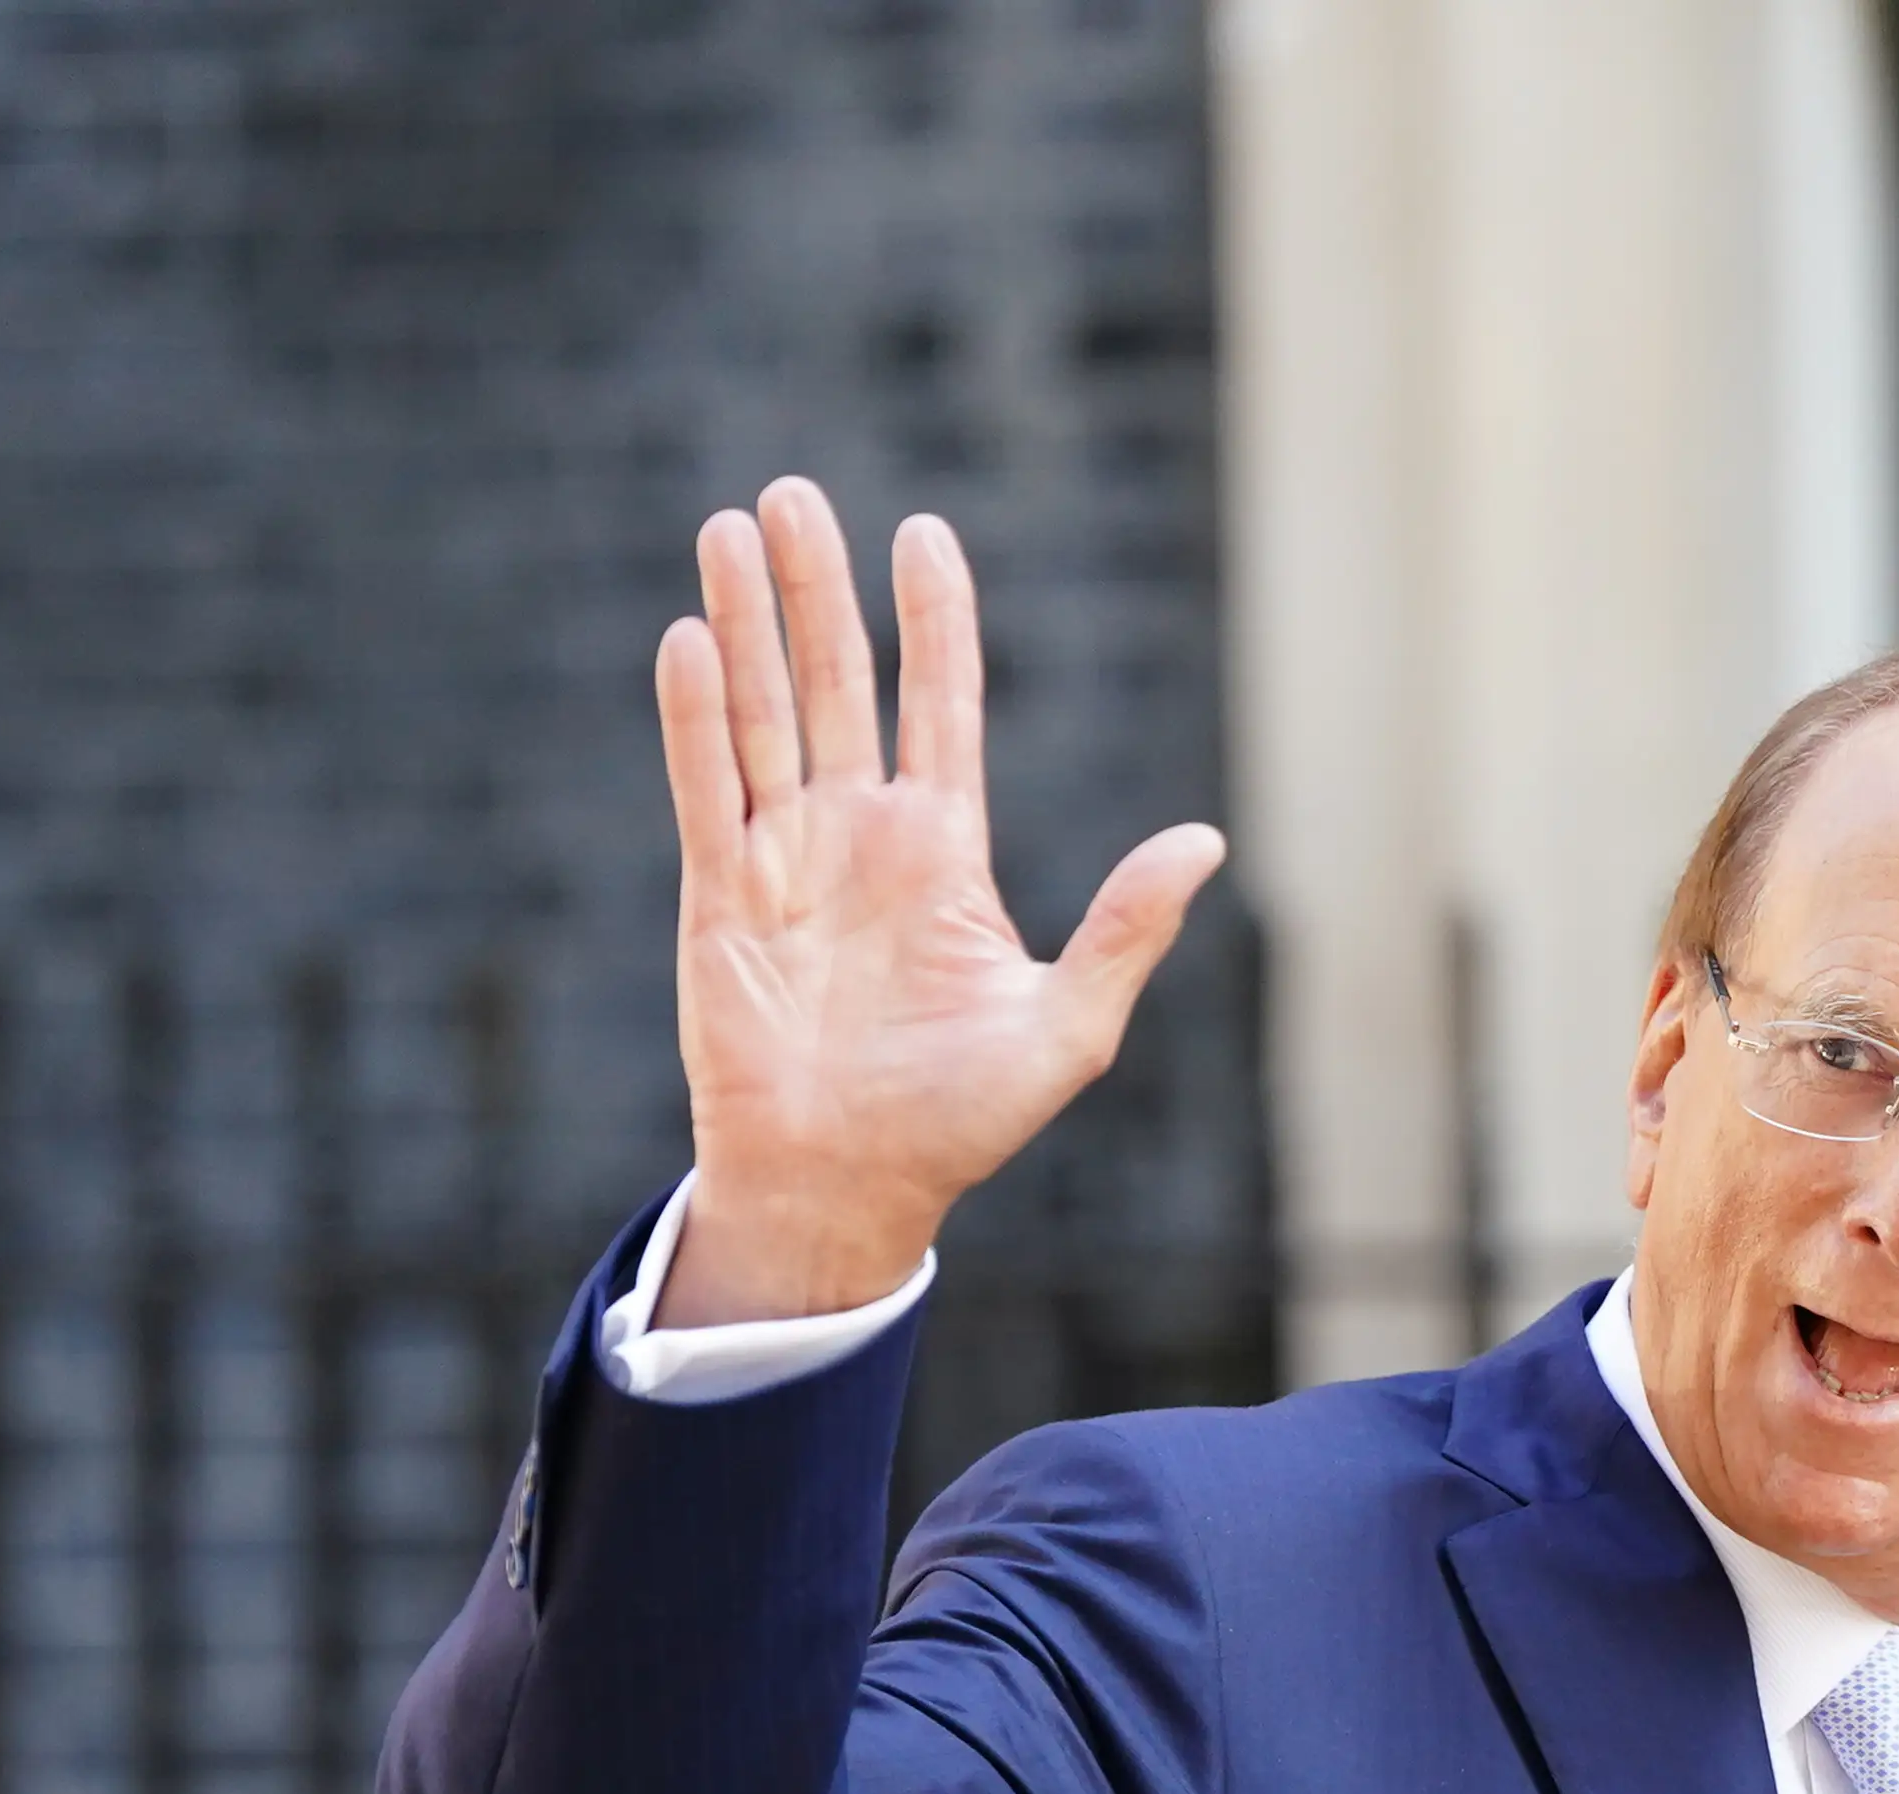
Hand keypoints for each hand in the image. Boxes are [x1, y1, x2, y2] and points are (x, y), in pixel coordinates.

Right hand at [655, 477, 1227, 1324]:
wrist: (850, 1193)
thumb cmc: (958, 1123)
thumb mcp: (1066, 1026)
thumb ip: (1125, 928)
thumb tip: (1206, 839)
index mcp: (941, 853)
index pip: (941, 707)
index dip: (934, 621)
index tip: (923, 532)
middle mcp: (857, 838)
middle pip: (837, 685)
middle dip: (816, 589)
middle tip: (792, 495)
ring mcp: (783, 862)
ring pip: (763, 716)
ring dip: (748, 624)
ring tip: (731, 528)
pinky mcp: (720, 901)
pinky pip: (707, 793)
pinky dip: (697, 719)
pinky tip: (691, 642)